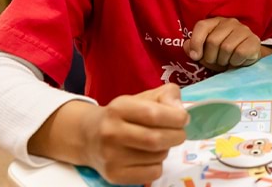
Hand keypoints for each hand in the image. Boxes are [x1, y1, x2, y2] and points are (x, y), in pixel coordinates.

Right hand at [29, 84, 187, 183]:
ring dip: (166, 150)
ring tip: (158, 143)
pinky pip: (152, 173)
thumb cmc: (122, 115)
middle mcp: (111, 132)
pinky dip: (158, 165)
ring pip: (157, 156)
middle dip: (177, 136)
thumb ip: (166, 96)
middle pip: (156, 139)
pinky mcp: (114, 175)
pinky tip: (149, 157)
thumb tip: (181, 111)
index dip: (176, 118)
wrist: (88, 136)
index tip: (183, 119)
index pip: (153, 114)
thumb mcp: (141, 97)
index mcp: (119, 108)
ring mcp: (111, 156)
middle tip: (180, 134)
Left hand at [183, 17, 261, 71]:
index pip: (202, 26)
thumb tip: (186, 46)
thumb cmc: (223, 55)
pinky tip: (237, 61)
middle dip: (211, 57)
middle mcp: (230, 22)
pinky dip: (235, 62)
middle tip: (216, 61)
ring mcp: (243, 30)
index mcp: (215, 22)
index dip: (196, 42)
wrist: (247, 59)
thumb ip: (194, 48)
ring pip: (226, 48)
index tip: (195, 57)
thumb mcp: (206, 52)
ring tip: (227, 61)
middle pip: (213, 41)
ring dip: (224, 61)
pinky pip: (239, 53)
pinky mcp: (253, 40)